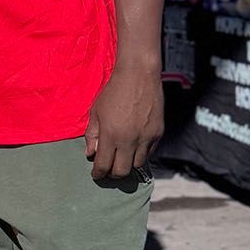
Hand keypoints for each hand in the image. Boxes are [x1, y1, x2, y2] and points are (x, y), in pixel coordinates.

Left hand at [85, 60, 162, 181]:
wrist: (138, 75)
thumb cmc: (114, 91)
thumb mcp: (96, 111)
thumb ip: (92, 134)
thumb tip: (90, 154)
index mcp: (111, 135)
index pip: (104, 165)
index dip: (98, 173)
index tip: (96, 174)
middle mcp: (130, 140)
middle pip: (122, 171)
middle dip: (112, 174)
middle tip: (108, 169)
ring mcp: (146, 138)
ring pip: (137, 165)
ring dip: (128, 164)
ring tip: (122, 158)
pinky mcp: (158, 133)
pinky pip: (149, 153)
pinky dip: (140, 154)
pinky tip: (134, 147)